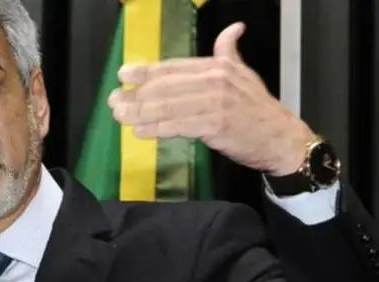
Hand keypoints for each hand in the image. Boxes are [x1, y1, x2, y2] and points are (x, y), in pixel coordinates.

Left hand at [107, 22, 315, 175]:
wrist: (281, 138)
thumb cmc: (257, 110)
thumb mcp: (244, 74)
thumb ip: (229, 53)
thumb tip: (233, 30)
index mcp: (218, 67)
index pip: (174, 67)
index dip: (146, 71)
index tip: (123, 74)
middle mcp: (216, 81)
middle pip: (167, 86)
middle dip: (136, 94)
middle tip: (114, 101)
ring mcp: (216, 104)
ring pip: (170, 107)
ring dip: (141, 113)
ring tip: (120, 116)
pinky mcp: (216, 126)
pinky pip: (180, 126)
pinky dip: (158, 129)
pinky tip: (141, 131)